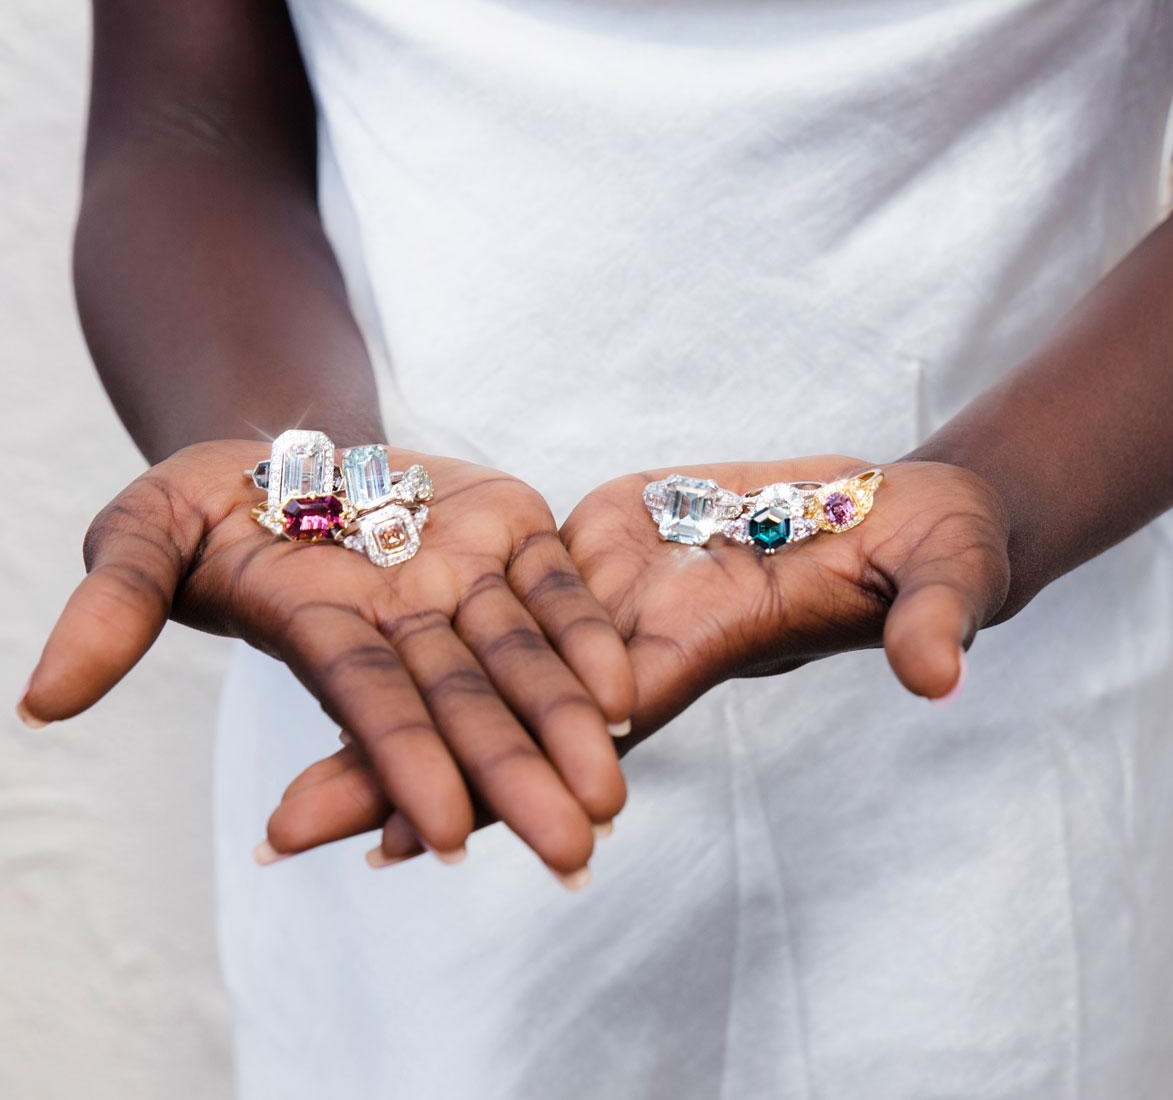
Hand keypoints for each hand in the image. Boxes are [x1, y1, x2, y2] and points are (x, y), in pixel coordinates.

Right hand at [19, 440, 633, 880]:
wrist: (296, 454)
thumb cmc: (210, 503)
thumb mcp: (145, 534)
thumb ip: (113, 606)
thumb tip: (40, 699)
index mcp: (326, 635)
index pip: (369, 705)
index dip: (399, 762)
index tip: (440, 834)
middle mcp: (406, 625)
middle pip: (466, 705)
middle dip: (515, 778)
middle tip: (573, 852)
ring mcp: (464, 580)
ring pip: (524, 659)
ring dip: (569, 724)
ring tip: (612, 790)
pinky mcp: (509, 531)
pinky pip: (554, 587)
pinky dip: (585, 633)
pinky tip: (624, 689)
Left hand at [262, 455, 1009, 867]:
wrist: (899, 509)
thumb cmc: (932, 550)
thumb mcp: (943, 579)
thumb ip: (931, 621)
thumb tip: (941, 671)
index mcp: (694, 646)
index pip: (580, 735)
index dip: (500, 787)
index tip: (406, 847)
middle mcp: (632, 631)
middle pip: (502, 710)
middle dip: (399, 768)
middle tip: (288, 831)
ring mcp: (611, 581)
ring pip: (488, 646)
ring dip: (397, 691)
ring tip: (296, 751)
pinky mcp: (609, 528)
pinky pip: (517, 576)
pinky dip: (451, 610)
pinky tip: (371, 631)